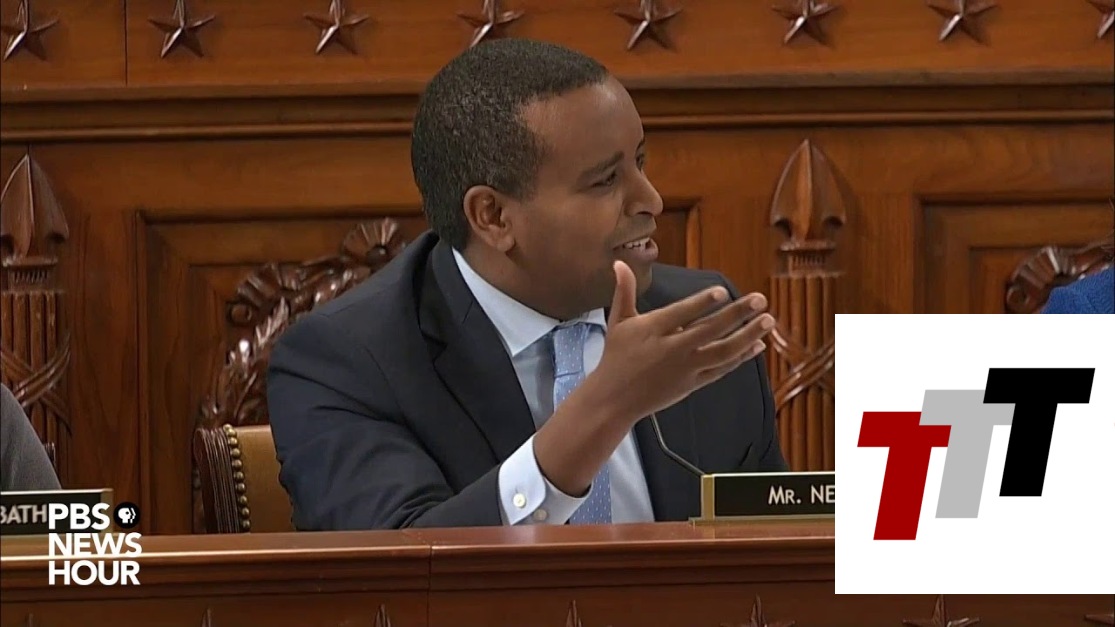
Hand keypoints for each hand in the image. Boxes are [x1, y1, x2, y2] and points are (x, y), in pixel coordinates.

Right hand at [587, 260, 773, 423]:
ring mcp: (685, 368)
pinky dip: (741, 357)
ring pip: (722, 352)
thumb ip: (624, 290)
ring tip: (768, 320)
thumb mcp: (618, 322)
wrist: (615, 400)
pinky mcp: (693, 383)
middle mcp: (671, 349)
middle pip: (709, 331)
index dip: (701, 303)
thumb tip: (619, 262)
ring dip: (748, 336)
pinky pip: (722, 369)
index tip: (722, 291)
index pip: (680, 314)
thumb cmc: (617, 356)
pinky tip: (757, 344)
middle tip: (759, 299)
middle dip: (736, 314)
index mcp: (652, 331)